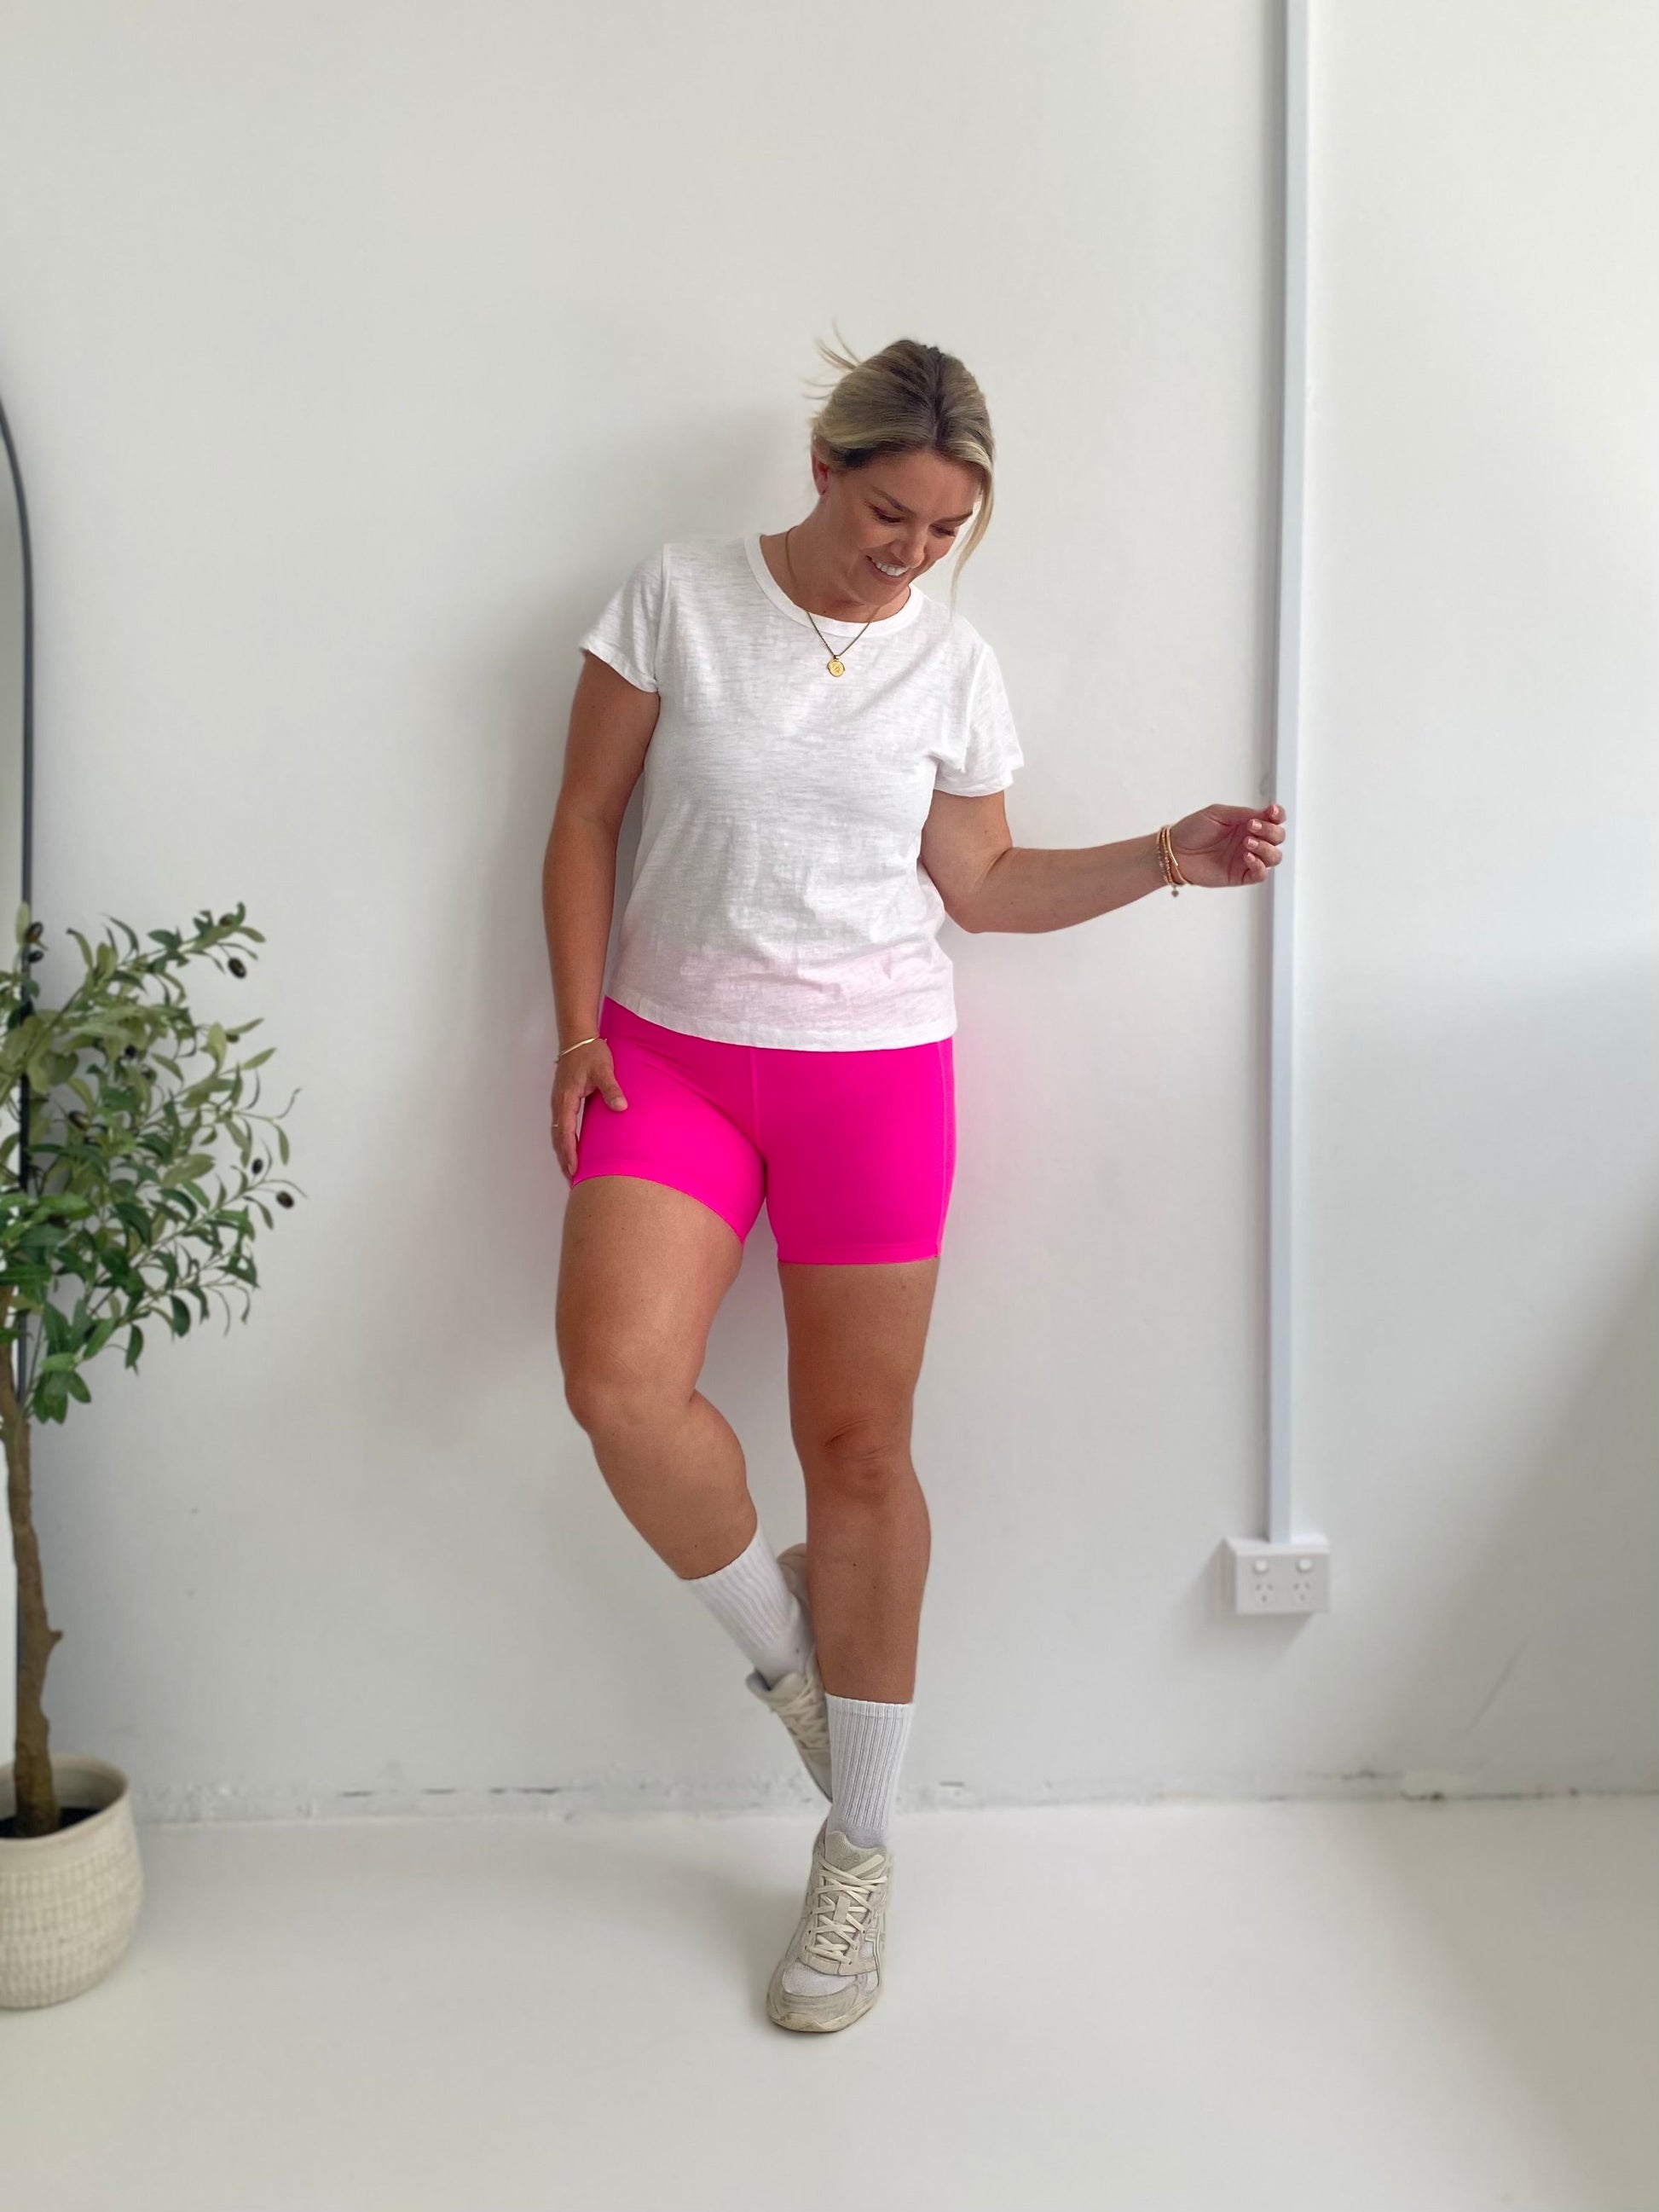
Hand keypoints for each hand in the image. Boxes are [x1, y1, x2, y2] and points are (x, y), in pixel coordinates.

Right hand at [550, 1039, 626, 1183]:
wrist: (578, 1037)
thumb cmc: (590, 1052)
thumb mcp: (604, 1069)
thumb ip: (611, 1089)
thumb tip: (620, 1107)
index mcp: (566, 1098)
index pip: (566, 1132)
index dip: (569, 1153)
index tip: (573, 1169)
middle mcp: (559, 1103)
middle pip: (558, 1137)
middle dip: (564, 1158)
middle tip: (572, 1179)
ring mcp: (560, 1101)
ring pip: (559, 1132)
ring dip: (563, 1151)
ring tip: (571, 1170)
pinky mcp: (564, 1100)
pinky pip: (562, 1125)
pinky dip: (565, 1140)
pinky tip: (573, 1148)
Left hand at [1169, 802, 1286, 888]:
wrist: (1175, 851)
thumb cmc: (1193, 830)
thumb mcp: (1218, 814)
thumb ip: (1242, 814)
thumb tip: (1264, 815)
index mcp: (1248, 824)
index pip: (1274, 819)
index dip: (1278, 815)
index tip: (1271, 811)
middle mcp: (1252, 841)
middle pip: (1279, 837)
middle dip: (1271, 831)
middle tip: (1251, 827)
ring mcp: (1248, 859)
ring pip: (1275, 857)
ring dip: (1266, 848)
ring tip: (1247, 842)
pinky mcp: (1241, 876)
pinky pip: (1261, 874)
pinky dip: (1259, 865)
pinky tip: (1246, 856)